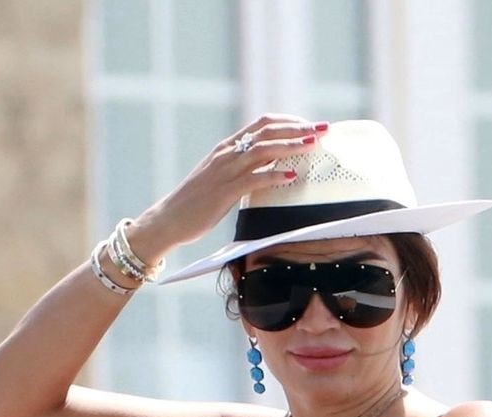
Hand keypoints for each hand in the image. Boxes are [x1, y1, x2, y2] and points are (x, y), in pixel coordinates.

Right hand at [126, 114, 327, 259]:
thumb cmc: (195, 203)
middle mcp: (226, 154)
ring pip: (263, 150)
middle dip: (298, 128)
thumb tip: (271, 166)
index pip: (263, 123)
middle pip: (267, 131)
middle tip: (322, 130)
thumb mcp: (220, 177)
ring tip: (312, 147)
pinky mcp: (223, 192)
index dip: (290, 121)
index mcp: (226, 148)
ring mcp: (224, 172)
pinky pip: (253, 179)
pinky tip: (292, 177)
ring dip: (290, 146)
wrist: (168, 219)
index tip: (310, 125)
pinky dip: (274, 175)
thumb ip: (242, 168)